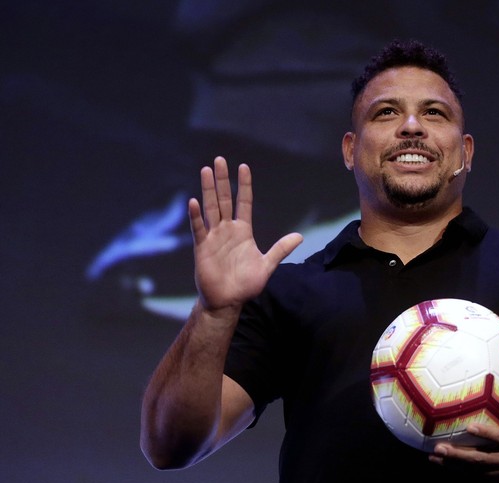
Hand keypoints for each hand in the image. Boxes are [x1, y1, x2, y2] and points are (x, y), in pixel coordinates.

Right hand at [189, 157, 302, 312]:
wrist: (227, 301)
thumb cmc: (246, 285)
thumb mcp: (267, 265)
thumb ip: (280, 249)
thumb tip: (299, 237)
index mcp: (243, 231)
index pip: (244, 203)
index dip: (244, 185)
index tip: (243, 167)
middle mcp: (227, 230)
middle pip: (224, 199)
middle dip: (222, 180)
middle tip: (219, 160)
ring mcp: (214, 237)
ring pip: (210, 208)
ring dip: (208, 190)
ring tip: (205, 170)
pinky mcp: (202, 248)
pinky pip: (199, 229)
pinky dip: (196, 216)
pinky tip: (193, 202)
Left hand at [428, 367, 498, 482]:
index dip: (486, 434)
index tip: (469, 427)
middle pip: (482, 458)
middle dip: (460, 455)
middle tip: (439, 447)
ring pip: (476, 470)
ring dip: (454, 464)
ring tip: (434, 456)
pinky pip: (477, 477)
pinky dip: (461, 472)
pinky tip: (444, 464)